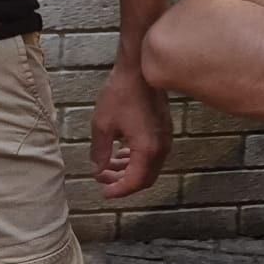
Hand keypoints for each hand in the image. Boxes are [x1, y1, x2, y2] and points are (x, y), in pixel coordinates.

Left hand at [91, 57, 171, 197]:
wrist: (140, 70)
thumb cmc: (120, 94)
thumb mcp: (102, 124)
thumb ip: (99, 152)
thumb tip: (97, 170)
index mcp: (147, 150)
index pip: (134, 182)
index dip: (118, 191)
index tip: (104, 193)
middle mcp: (161, 148)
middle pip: (144, 178)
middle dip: (122, 181)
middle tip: (102, 179)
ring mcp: (165, 140)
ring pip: (148, 166)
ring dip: (128, 169)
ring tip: (107, 165)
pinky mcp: (164, 131)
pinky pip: (152, 154)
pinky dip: (136, 158)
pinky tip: (120, 152)